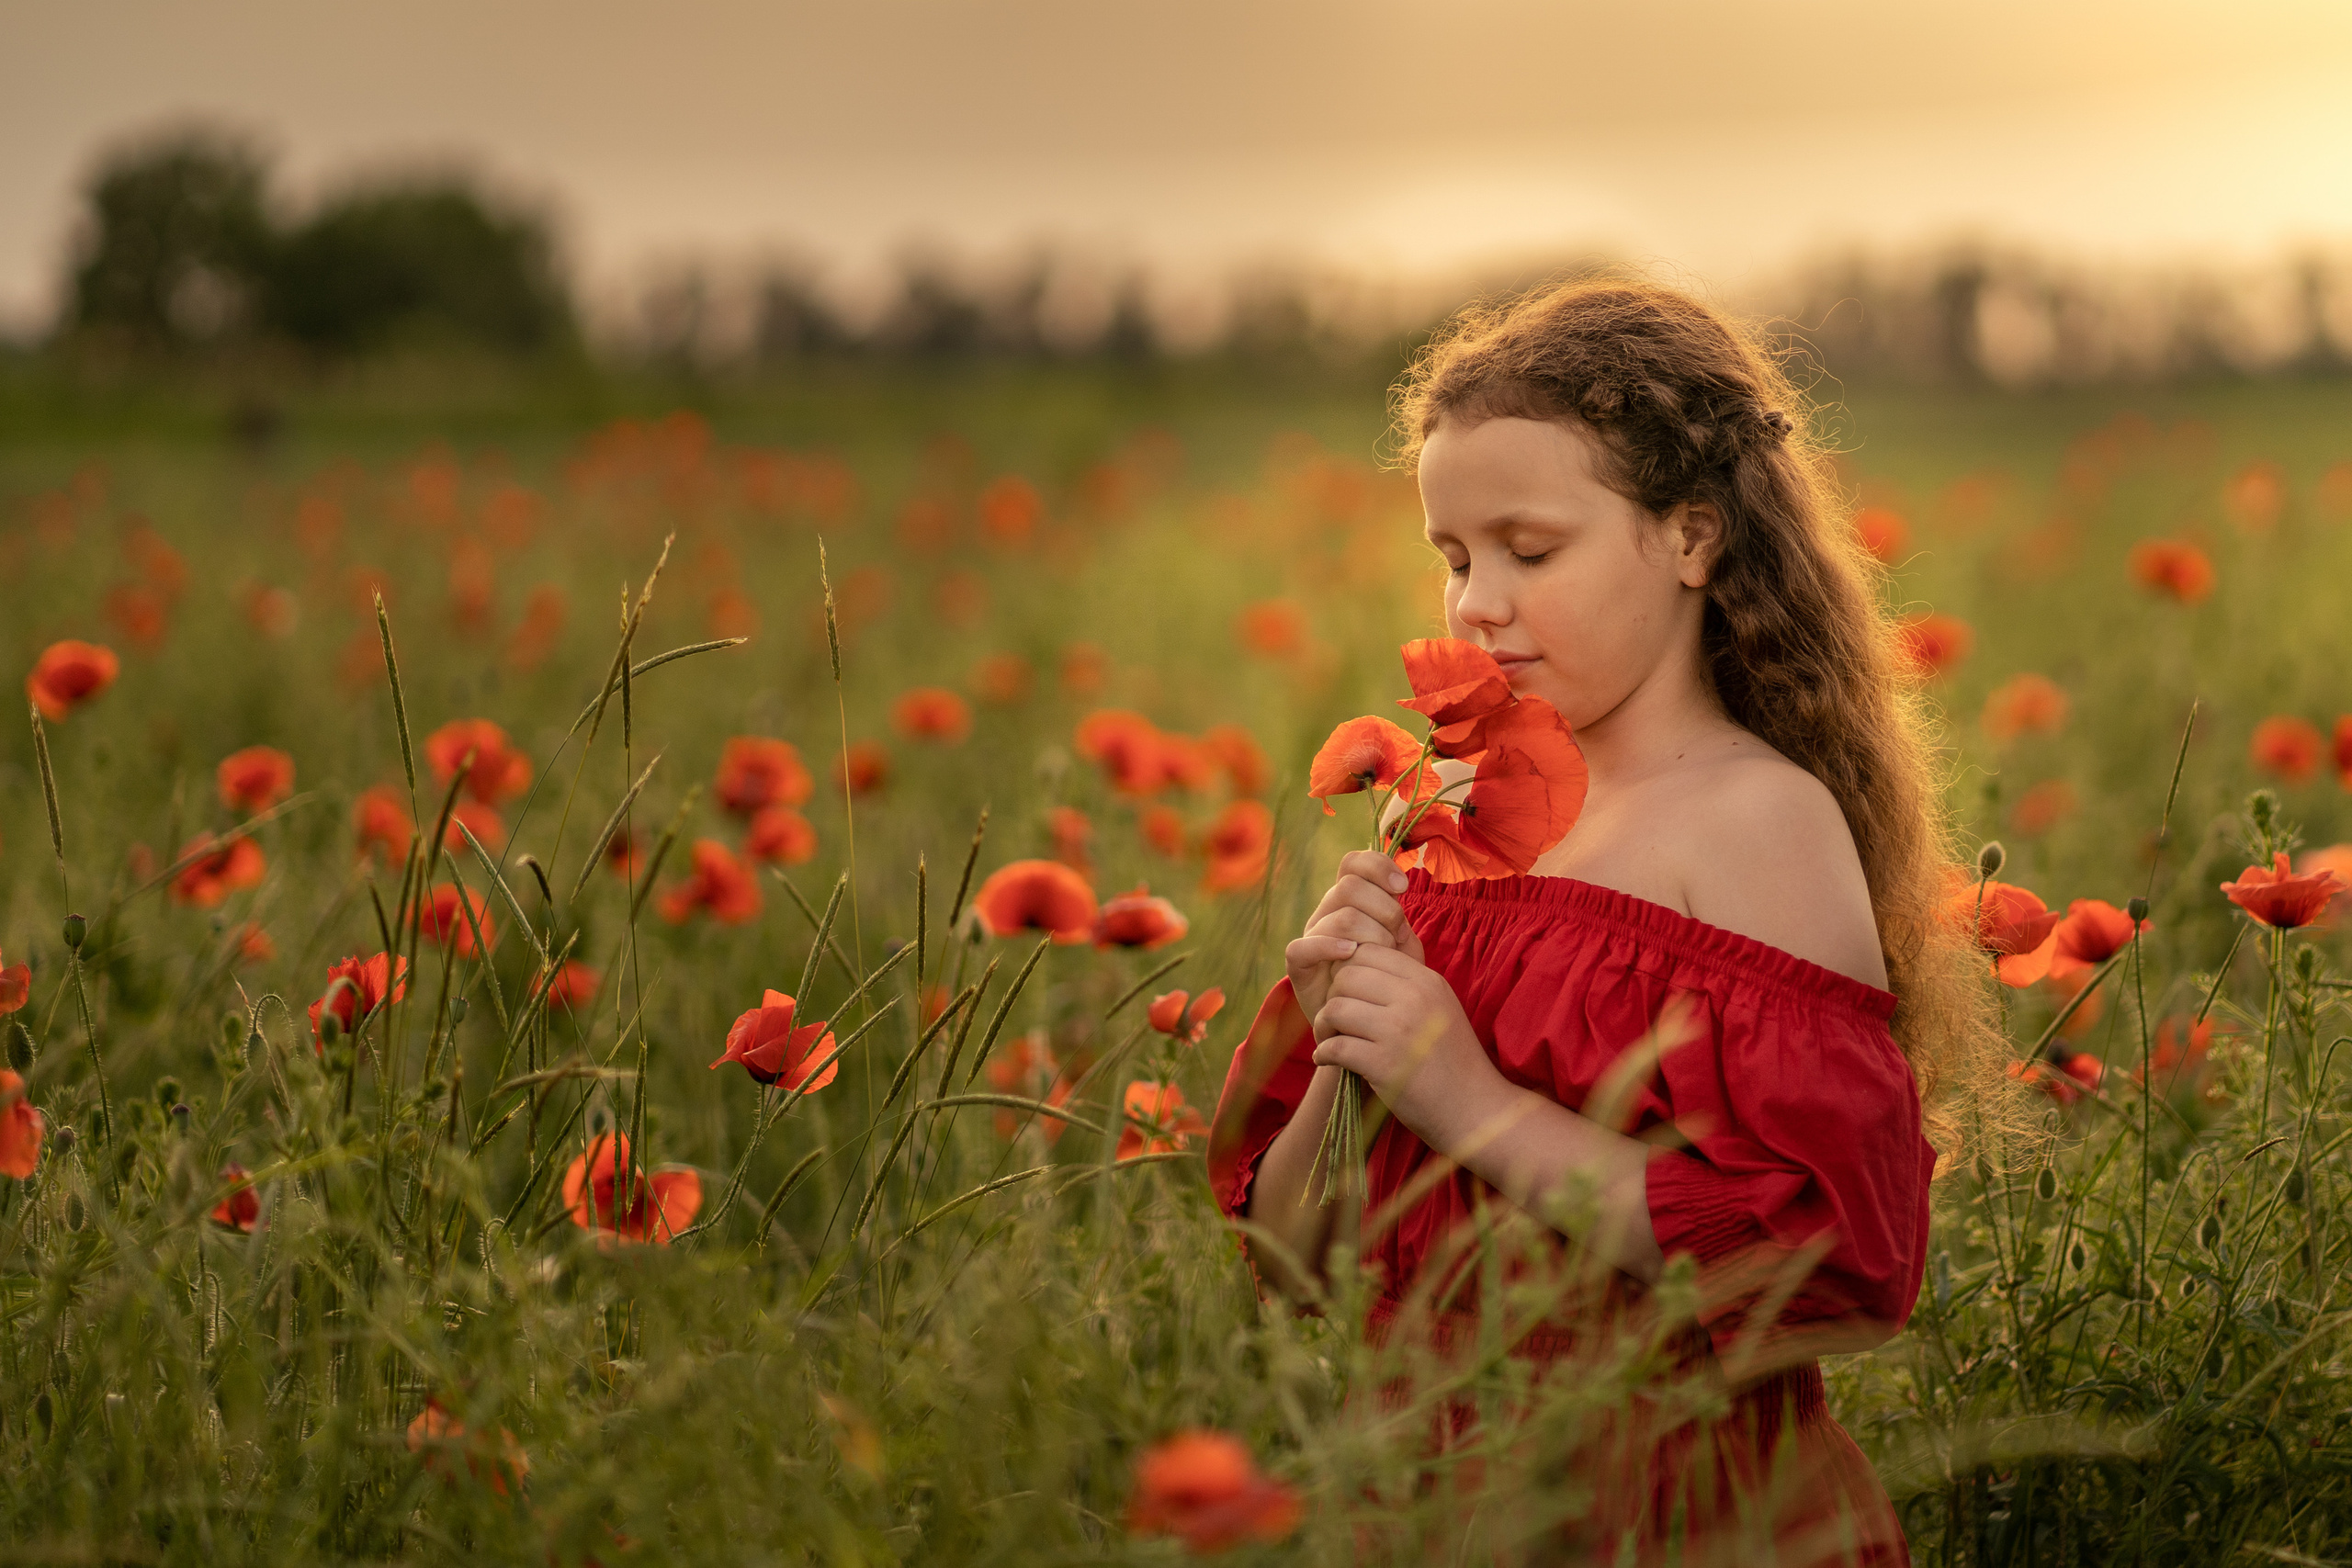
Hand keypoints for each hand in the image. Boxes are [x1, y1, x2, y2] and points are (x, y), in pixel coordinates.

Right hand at [1285, 850, 1423, 1032]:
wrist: (1368, 1023)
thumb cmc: (1387, 980)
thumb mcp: (1402, 946)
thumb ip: (1399, 917)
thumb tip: (1399, 885)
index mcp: (1350, 900)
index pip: (1353, 863)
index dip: (1378, 866)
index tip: (1403, 887)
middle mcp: (1327, 912)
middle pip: (1349, 886)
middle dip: (1385, 909)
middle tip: (1398, 936)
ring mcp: (1311, 936)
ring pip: (1339, 916)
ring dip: (1372, 934)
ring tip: (1383, 955)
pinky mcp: (1298, 964)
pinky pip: (1305, 946)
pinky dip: (1329, 946)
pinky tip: (1351, 954)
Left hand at [1310, 943, 1509, 1153]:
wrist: (1475, 1111)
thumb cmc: (1452, 1062)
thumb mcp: (1439, 1008)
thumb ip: (1407, 986)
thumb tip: (1359, 962)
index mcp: (1427, 981)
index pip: (1369, 951)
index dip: (1348, 970)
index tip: (1349, 994)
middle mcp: (1414, 999)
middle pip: (1346, 976)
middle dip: (1332, 997)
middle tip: (1334, 1020)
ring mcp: (1398, 1031)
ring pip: (1335, 1009)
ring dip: (1324, 1027)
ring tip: (1329, 1039)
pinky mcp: (1383, 1064)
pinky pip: (1335, 1046)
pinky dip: (1324, 1054)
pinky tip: (1328, 1060)